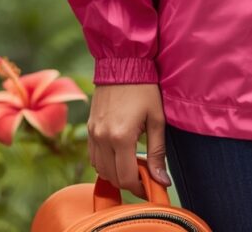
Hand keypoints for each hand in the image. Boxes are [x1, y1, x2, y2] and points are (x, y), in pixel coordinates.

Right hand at [87, 83, 171, 198]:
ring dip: (115, 173)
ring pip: (100, 169)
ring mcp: (92, 133)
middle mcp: (102, 138)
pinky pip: (93, 156)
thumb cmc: (144, 88)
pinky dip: (104, 163)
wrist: (123, 62)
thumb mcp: (157, 118)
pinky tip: (118, 156)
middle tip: (144, 176)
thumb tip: (162, 181)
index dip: (140, 188)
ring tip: (133, 165)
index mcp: (121, 137)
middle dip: (129, 182)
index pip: (126, 177)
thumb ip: (158, 152)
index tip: (151, 187)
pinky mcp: (89, 128)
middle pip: (112, 177)